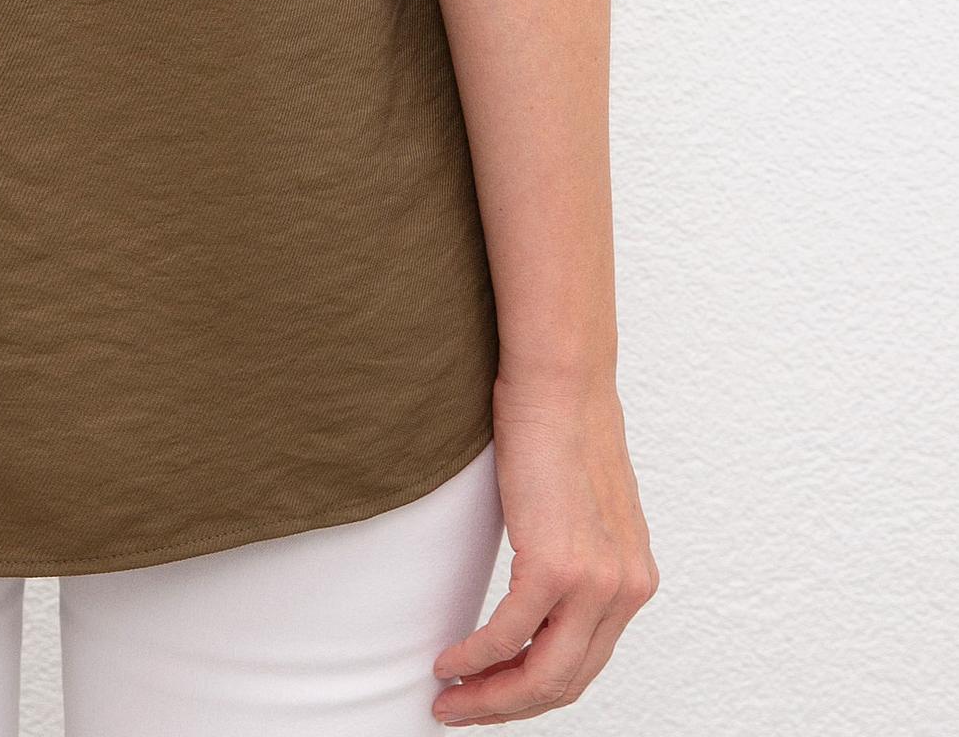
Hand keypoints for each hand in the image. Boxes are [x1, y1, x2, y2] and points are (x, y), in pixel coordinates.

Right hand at [433, 374, 655, 722]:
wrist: (561, 379)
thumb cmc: (563, 424)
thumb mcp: (586, 506)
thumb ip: (578, 552)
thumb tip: (542, 587)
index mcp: (633, 580)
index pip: (586, 663)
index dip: (536, 690)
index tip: (494, 694)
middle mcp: (625, 590)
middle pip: (565, 683)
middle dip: (506, 706)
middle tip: (460, 710)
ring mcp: (595, 582)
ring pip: (540, 676)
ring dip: (488, 697)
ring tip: (448, 698)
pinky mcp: (555, 566)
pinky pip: (508, 636)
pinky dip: (474, 657)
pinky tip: (449, 660)